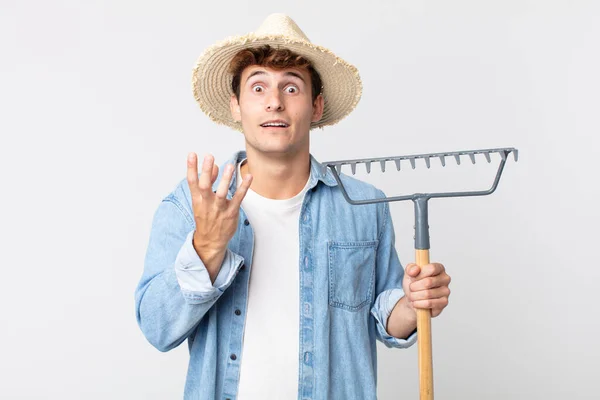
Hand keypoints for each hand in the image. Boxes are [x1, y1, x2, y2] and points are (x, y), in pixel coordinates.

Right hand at [187, 153, 251, 280]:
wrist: (210, 242)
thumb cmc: (207, 218)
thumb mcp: (202, 201)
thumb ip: (210, 182)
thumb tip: (216, 166)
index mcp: (197, 200)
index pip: (192, 182)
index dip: (191, 168)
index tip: (192, 154)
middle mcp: (207, 204)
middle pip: (205, 186)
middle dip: (207, 172)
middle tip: (209, 157)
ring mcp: (219, 209)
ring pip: (222, 193)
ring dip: (226, 180)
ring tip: (229, 166)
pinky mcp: (231, 214)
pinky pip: (238, 199)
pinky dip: (244, 188)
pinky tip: (249, 177)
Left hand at [402, 262, 450, 317]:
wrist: (412, 299)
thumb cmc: (414, 284)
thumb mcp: (409, 273)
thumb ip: (411, 268)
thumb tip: (415, 269)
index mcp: (439, 268)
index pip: (432, 269)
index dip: (419, 274)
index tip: (413, 278)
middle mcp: (445, 279)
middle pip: (428, 282)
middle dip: (414, 286)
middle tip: (410, 288)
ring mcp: (446, 291)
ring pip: (427, 294)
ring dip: (415, 296)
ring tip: (412, 296)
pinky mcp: (444, 302)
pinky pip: (429, 303)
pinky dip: (419, 304)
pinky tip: (416, 302)